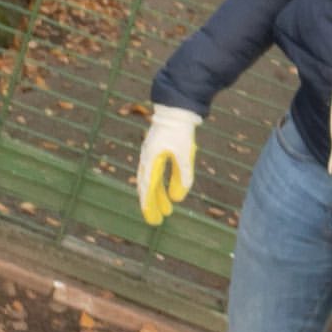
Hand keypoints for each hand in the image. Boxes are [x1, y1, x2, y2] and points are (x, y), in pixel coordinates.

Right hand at [136, 105, 200, 223]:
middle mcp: (147, 159)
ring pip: (150, 181)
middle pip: (147, 187)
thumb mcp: (184, 154)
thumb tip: (178, 197)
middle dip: (152, 204)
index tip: (152, 218)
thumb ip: (183, 175)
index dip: (149, 204)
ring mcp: (150, 155)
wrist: (175, 110)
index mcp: (151, 160)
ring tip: (167, 210)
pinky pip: (154, 173)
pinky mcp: (155, 152)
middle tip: (157, 221)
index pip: (148, 188)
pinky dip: (158, 185)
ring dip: (157, 196)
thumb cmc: (180, 131)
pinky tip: (165, 193)